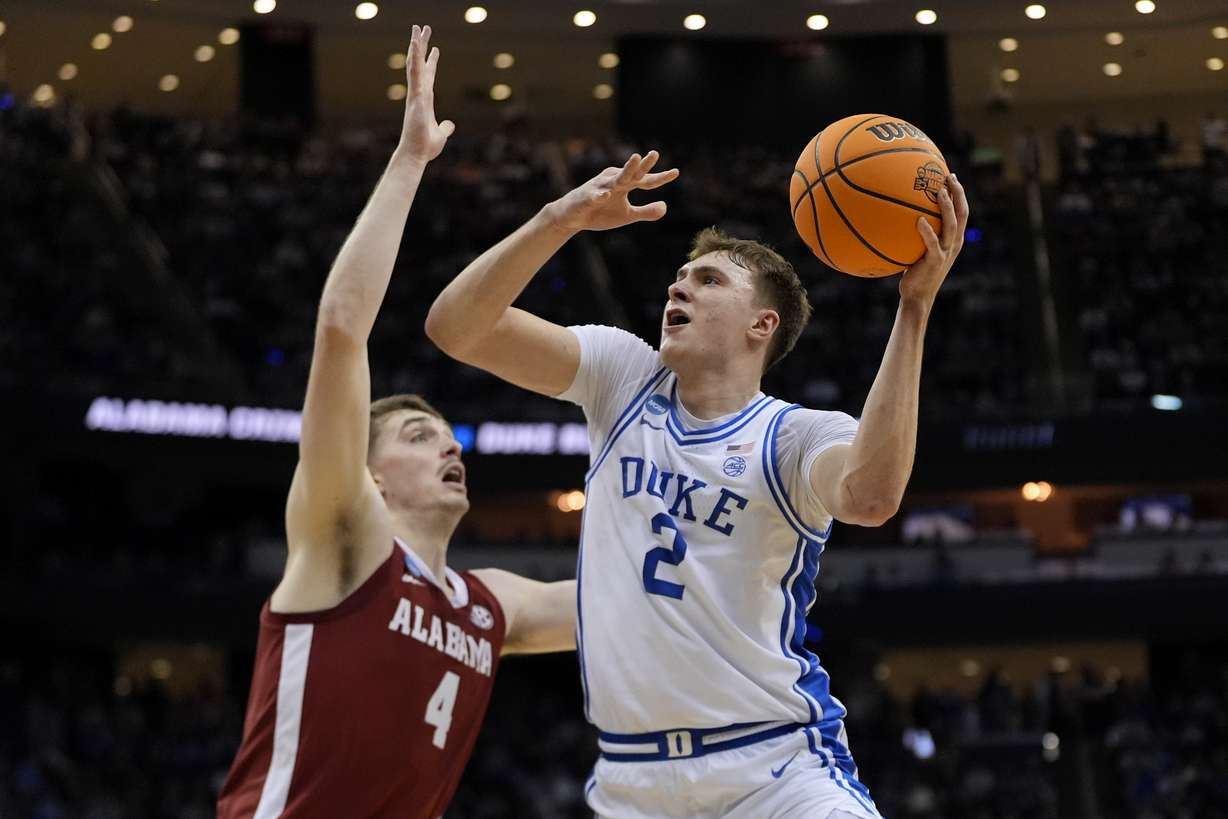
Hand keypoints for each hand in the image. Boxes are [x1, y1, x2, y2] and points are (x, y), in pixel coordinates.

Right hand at [395, 25, 454, 164]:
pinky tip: (415, 46)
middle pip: (420, 66)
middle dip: (422, 47)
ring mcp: (416, 95)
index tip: (435, 49)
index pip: (429, 77)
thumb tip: (450, 125)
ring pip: (415, 65)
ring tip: (417, 29)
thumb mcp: (441, 135)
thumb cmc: (425, 147)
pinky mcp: (416, 98)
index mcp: (425, 101)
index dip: (431, 63)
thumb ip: (445, 127)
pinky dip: (414, 60)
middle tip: (422, 29)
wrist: (416, 155)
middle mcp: (419, 95)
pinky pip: (415, 75)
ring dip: (416, 46)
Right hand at [544, 151, 679, 231]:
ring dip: (626, 170)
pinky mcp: (587, 196)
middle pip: (632, 173)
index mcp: (625, 184)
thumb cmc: (600, 212)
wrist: (572, 217)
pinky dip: (600, 195)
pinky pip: (595, 195)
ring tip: (636, 159)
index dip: (660, 178)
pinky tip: (606, 195)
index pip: (645, 180)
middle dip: (643, 164)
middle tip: (654, 154)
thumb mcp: (627, 215)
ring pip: (615, 179)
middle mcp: (614, 181)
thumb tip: (665, 207)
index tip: (675, 172)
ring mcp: (600, 187)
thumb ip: (645, 212)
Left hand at [899, 172, 968, 306]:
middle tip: (949, 176)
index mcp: (953, 239)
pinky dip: (927, 231)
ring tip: (940, 192)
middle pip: (962, 213)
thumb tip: (902, 214)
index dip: (959, 193)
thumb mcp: (920, 250)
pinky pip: (932, 243)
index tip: (951, 176)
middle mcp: (954, 243)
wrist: (917, 296)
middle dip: (958, 193)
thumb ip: (919, 234)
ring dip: (947, 208)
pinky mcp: (935, 261)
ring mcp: (946, 252)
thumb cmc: (915, 272)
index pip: (961, 211)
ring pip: (951, 225)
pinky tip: (919, 221)